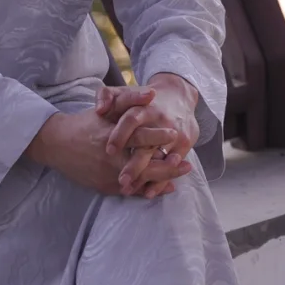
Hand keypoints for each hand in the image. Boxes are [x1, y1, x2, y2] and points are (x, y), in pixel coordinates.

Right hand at [26, 107, 191, 197]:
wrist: (59, 144)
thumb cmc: (87, 123)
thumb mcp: (107, 107)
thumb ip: (130, 99)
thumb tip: (152, 93)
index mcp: (112, 136)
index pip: (139, 137)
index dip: (159, 137)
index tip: (176, 134)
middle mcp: (111, 158)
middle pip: (144, 164)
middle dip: (167, 165)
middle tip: (187, 163)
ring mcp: (109, 175)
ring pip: (140, 181)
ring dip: (162, 179)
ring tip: (179, 176)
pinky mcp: (106, 187)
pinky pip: (132, 191)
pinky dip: (149, 189)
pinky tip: (165, 187)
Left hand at [94, 74, 200, 196]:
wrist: (178, 95)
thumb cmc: (143, 100)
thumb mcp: (125, 92)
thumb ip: (107, 96)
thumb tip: (99, 110)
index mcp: (144, 107)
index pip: (131, 119)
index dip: (120, 134)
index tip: (109, 150)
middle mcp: (161, 120)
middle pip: (147, 144)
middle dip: (135, 164)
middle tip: (121, 180)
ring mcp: (174, 132)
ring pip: (159, 158)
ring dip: (145, 177)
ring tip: (129, 190)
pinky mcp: (184, 143)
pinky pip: (172, 165)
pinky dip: (160, 180)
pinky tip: (147, 192)